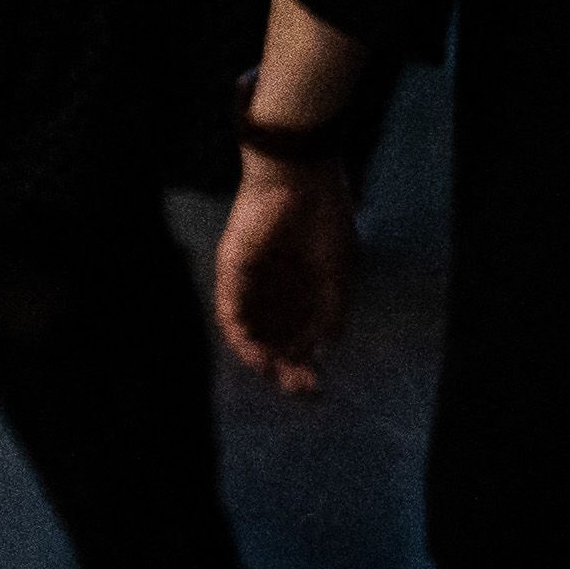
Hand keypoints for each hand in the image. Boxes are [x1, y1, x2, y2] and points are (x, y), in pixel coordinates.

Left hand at [214, 154, 358, 395]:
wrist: (301, 177)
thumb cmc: (325, 217)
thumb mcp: (337, 274)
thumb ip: (331, 312)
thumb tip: (326, 348)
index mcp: (299, 285)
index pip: (295, 332)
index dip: (306, 360)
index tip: (319, 383)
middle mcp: (272, 288)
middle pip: (273, 337)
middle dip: (287, 367)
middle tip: (304, 391)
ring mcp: (250, 281)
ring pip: (251, 331)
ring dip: (265, 360)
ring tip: (284, 380)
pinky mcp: (231, 273)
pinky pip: (232, 315)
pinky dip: (244, 340)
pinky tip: (262, 359)